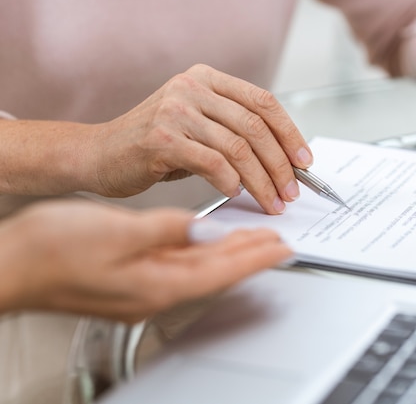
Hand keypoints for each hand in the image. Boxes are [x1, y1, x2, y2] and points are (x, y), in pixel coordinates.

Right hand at [0, 200, 291, 322]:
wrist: (12, 264)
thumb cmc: (53, 250)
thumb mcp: (116, 234)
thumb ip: (166, 232)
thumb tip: (204, 231)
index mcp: (157, 284)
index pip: (223, 271)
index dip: (256, 256)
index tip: (283, 246)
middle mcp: (156, 289)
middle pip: (217, 271)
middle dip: (250, 254)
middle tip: (278, 239)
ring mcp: (144, 286)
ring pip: (200, 266)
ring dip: (229, 251)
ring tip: (253, 236)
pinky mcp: (132, 277)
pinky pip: (180, 262)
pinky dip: (201, 248)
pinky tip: (206, 238)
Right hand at [95, 64, 311, 213]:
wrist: (97, 155)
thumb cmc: (153, 147)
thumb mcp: (198, 127)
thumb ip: (234, 132)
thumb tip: (283, 161)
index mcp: (207, 80)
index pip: (263, 102)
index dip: (290, 133)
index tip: (305, 161)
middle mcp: (192, 88)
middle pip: (255, 126)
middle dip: (280, 164)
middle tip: (291, 192)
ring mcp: (176, 111)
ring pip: (238, 148)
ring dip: (261, 181)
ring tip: (271, 202)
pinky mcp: (161, 138)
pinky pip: (212, 162)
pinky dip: (230, 181)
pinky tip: (234, 194)